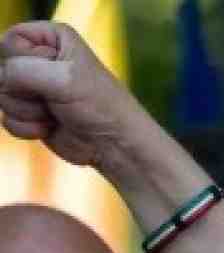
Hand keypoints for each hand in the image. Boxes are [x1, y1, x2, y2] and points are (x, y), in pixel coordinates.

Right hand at [0, 21, 142, 168]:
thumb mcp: (64, 79)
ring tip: (57, 113)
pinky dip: (28, 128)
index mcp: (52, 38)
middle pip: (2, 70)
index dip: (25, 61)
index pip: (10, 40)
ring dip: (29, 111)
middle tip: (58, 98)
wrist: (114, 146)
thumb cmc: (100, 107)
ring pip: (2, 96)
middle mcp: (40, 59)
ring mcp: (33, 87)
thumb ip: (21, 70)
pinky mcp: (29, 113)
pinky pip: (7, 119)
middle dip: (26, 90)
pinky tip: (51, 128)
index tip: (56, 72)